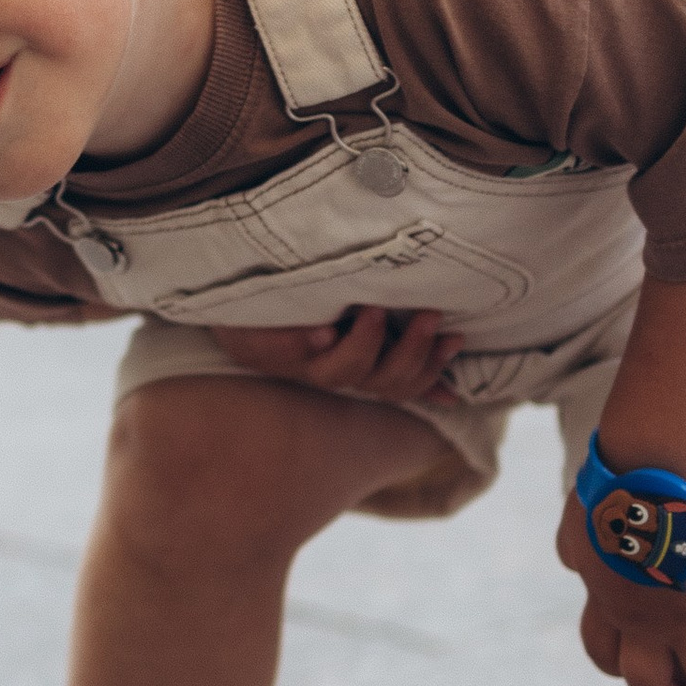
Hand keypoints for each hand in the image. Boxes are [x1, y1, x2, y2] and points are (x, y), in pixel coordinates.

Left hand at [208, 308, 461, 406]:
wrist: (229, 299)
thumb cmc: (302, 306)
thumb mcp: (359, 319)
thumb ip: (401, 344)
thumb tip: (454, 379)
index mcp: (356, 366)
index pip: (403, 385)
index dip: (432, 368)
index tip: (456, 337)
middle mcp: (330, 372)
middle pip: (382, 382)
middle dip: (411, 351)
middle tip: (429, 314)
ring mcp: (297, 363)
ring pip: (341, 374)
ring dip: (364, 344)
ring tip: (375, 310)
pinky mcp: (260, 348)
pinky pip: (285, 350)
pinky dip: (305, 343)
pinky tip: (322, 330)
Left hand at [555, 499, 685, 685]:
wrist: (654, 473)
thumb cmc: (613, 490)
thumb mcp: (580, 524)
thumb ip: (575, 548)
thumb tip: (571, 561)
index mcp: (607, 600)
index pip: (602, 651)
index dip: (616, 666)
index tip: (629, 666)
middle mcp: (644, 621)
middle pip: (649, 684)